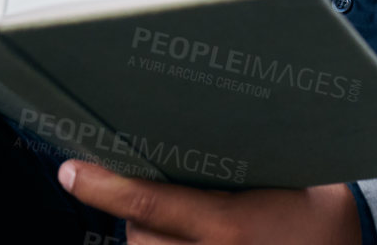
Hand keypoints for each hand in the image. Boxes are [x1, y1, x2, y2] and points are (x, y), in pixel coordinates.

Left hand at [58, 159, 362, 243]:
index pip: (147, 201)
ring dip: (147, 236)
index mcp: (227, 227)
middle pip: (138, 237)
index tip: (70, 170)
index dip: (102, 185)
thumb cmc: (307, 201)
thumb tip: (157, 140)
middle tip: (144, 178)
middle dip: (134, 210)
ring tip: (178, 216)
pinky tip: (173, 233)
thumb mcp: (264, 169)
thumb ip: (212, 164)